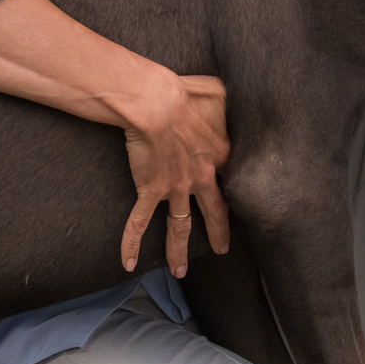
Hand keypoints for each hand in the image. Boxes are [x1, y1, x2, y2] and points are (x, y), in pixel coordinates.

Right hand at [117, 69, 231, 275]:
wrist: (156, 104)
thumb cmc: (185, 94)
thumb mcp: (216, 93)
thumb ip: (225, 100)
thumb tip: (235, 92)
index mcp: (219, 155)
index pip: (232, 179)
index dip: (235, 191)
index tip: (237, 201)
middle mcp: (200, 178)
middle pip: (213, 212)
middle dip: (219, 233)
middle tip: (223, 250)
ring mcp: (175, 188)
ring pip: (179, 227)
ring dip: (178, 251)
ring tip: (180, 271)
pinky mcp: (150, 190)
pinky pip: (138, 222)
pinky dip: (131, 243)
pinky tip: (127, 263)